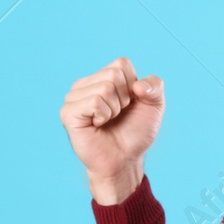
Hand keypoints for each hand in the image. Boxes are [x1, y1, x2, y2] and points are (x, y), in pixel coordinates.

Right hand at [59, 56, 163, 203]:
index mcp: (103, 76)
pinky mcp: (68, 112)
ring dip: (114, 109)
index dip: (133, 86)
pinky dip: (103, 115)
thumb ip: (156, 87)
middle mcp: (86, 84)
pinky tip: (97, 125)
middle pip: (114, 74)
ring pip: (105, 88)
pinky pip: (94, 102)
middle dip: (124, 99)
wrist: (125, 160)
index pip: (122, 63)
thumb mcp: (154, 106)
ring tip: (107, 121)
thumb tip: (138, 85)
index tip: (129, 104)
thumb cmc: (135, 133)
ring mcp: (74, 97)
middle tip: (117, 115)